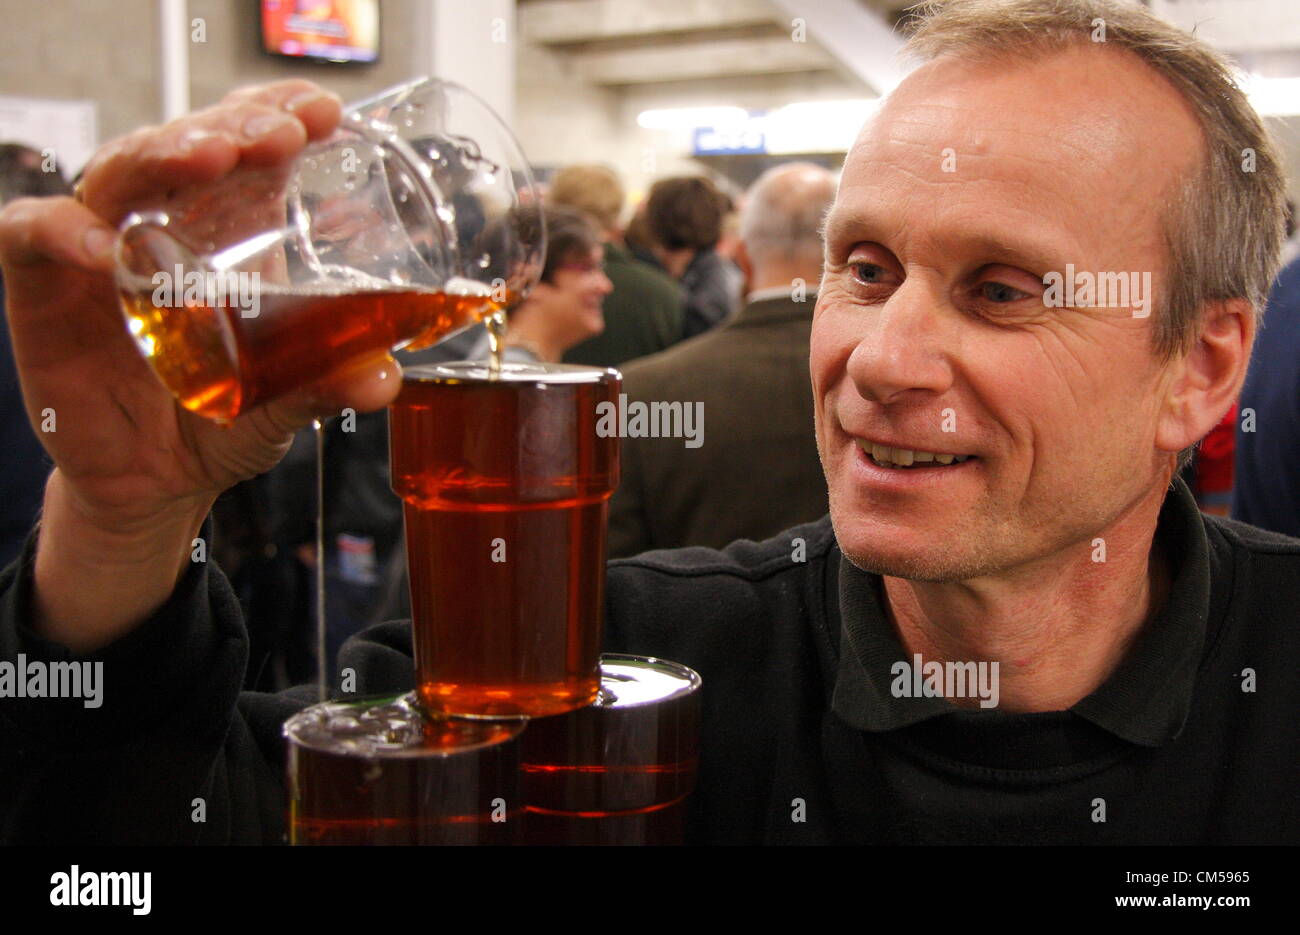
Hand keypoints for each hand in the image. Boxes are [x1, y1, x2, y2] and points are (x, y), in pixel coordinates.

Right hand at [0, 80, 402, 650]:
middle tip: (278, 134)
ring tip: (212, 155)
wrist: (156, 482)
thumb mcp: (283, 402)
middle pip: (187, 145)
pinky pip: (32, 235)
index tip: (323, 112)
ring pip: (119, 171)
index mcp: (233, 231)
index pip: (248, 145)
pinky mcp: (45, 289)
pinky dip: (60, 230)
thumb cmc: (221, 422)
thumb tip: (382, 378)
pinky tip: (101, 246)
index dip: (279, 116)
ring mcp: (104, 250)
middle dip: (233, 127)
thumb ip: (325, 385)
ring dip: (163, 152)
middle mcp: (168, 226)